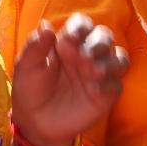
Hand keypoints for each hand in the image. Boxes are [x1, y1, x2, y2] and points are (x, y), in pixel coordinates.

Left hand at [10, 13, 127, 145]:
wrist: (37, 121)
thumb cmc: (30, 90)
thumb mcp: (26, 66)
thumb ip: (35, 46)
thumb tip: (47, 25)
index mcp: (67, 44)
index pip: (82, 24)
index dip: (81, 27)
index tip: (70, 37)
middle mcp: (86, 55)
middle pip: (105, 37)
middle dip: (99, 43)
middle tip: (84, 57)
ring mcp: (99, 74)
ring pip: (120, 58)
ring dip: (109, 62)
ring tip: (92, 72)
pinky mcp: (107, 94)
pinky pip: (117, 83)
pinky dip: (108, 84)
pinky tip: (92, 91)